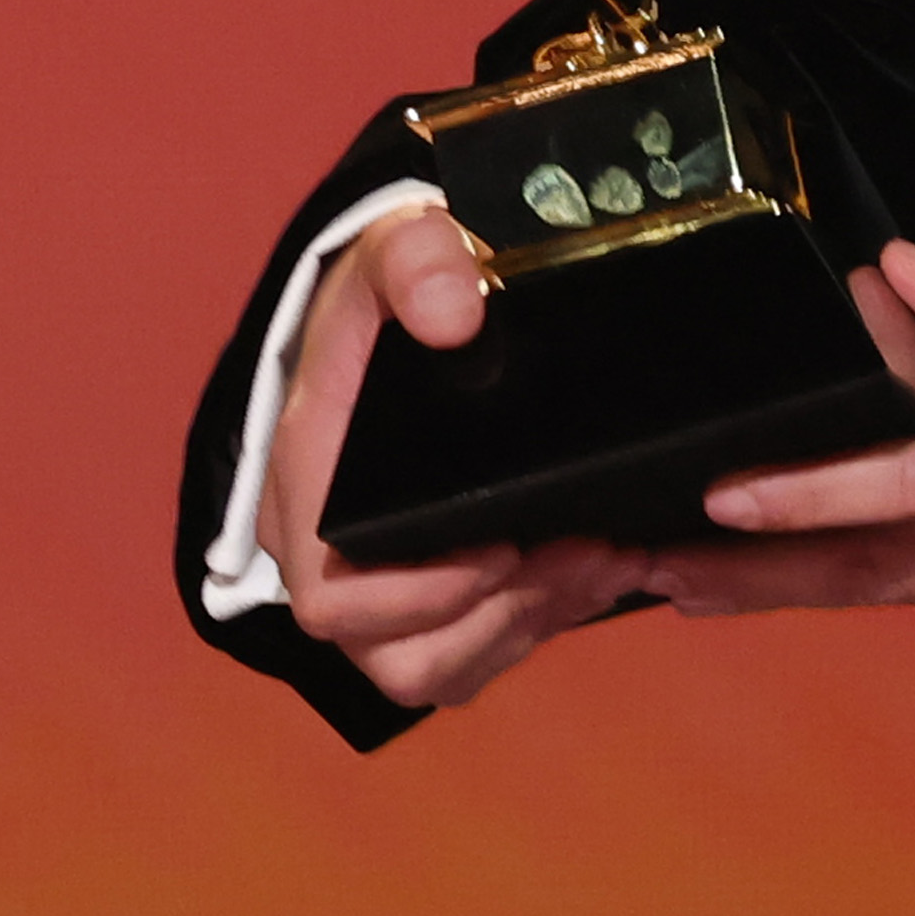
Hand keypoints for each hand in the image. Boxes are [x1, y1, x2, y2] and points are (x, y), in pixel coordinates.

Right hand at [261, 207, 657, 710]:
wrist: (412, 307)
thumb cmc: (395, 288)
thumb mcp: (395, 246)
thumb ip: (416, 261)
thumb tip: (455, 314)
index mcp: (305, 486)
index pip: (331, 594)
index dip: (419, 596)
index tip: (504, 545)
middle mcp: (327, 555)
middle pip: (392, 656)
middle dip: (499, 618)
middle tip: (589, 551)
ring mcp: (378, 585)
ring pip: (440, 669)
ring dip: (530, 626)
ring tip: (609, 558)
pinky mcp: (431, 594)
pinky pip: (476, 655)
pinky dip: (543, 623)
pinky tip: (603, 567)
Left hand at [649, 230, 914, 619]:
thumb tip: (906, 277)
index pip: (911, 483)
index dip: (807, 495)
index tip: (720, 499)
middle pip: (884, 571)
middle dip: (763, 578)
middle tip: (654, 578)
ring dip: (811, 585)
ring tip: (708, 584)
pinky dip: (892, 571)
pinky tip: (843, 557)